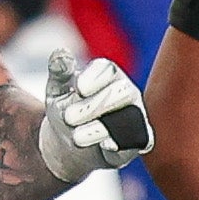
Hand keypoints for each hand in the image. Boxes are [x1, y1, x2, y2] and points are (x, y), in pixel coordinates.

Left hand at [36, 51, 151, 182]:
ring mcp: (136, 115)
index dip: (95, 77)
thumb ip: (59, 72)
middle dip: (94, 106)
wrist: (70, 142)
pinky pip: (138, 140)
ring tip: (76, 138)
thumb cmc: (66, 109)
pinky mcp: (141, 139)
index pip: (107, 69)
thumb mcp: (57, 90)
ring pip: (130, 117)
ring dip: (101, 128)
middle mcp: (127, 91)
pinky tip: (104, 146)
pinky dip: (122, 143)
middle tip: (68, 118)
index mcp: (108, 74)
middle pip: (123, 92)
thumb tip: (60, 53)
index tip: (78, 89)